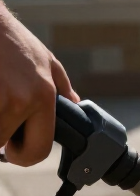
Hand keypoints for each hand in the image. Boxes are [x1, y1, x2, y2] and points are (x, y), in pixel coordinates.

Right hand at [0, 0, 78, 166]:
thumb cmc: (11, 39)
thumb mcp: (45, 60)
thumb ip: (62, 87)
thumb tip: (76, 105)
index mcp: (42, 97)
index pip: (38, 150)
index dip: (23, 156)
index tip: (14, 151)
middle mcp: (20, 100)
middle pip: (5, 144)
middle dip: (1, 140)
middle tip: (1, 128)